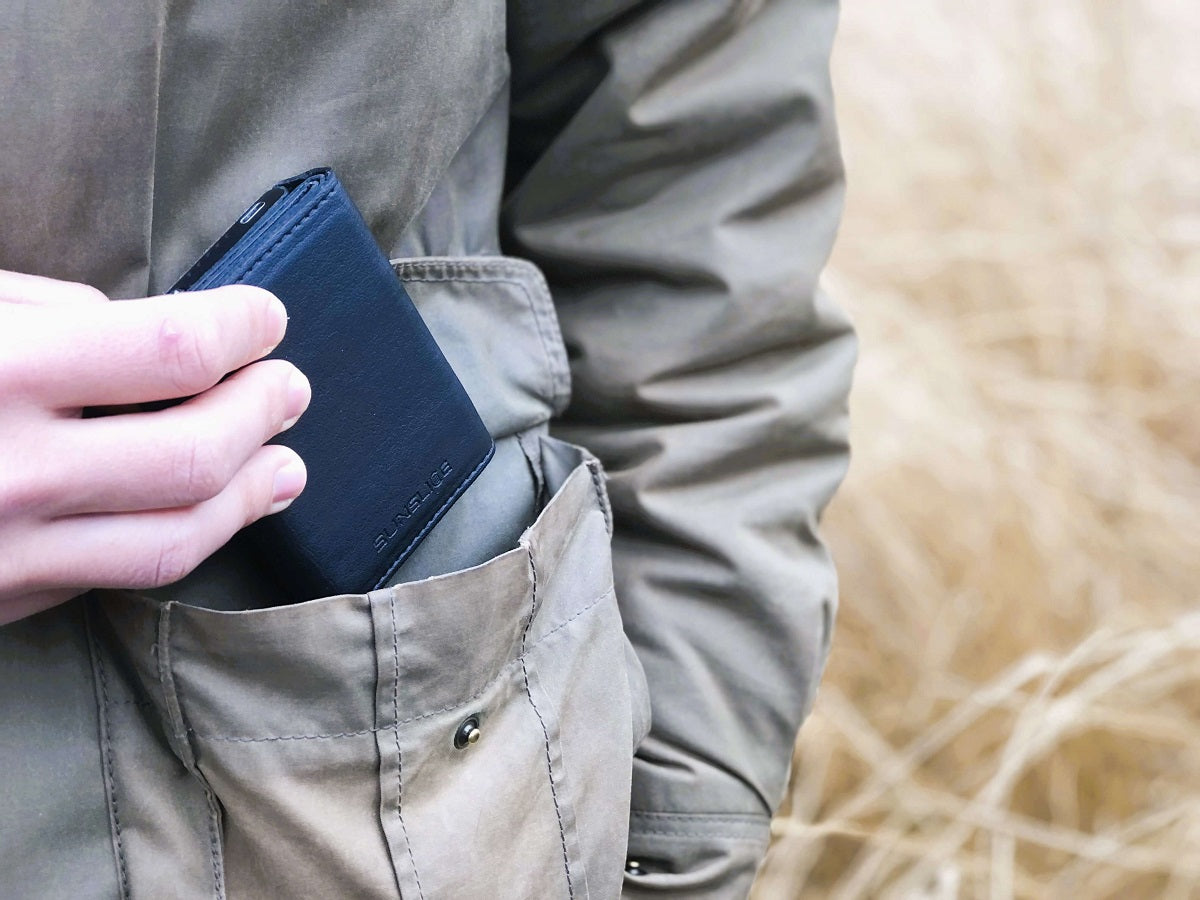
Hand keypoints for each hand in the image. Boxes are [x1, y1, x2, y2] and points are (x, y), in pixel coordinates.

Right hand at [0, 270, 310, 624]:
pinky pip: (122, 577)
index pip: (174, 347)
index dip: (240, 327)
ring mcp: (8, 552)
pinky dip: (186, 539)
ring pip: (175, 537)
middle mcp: (12, 470)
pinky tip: (212, 515)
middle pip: (197, 452)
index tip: (264, 319)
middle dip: (262, 412)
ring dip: (249, 498)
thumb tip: (145, 334)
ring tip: (285, 467)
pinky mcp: (5, 601)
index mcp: (0, 369)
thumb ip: (48, 313)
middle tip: (291, 390)